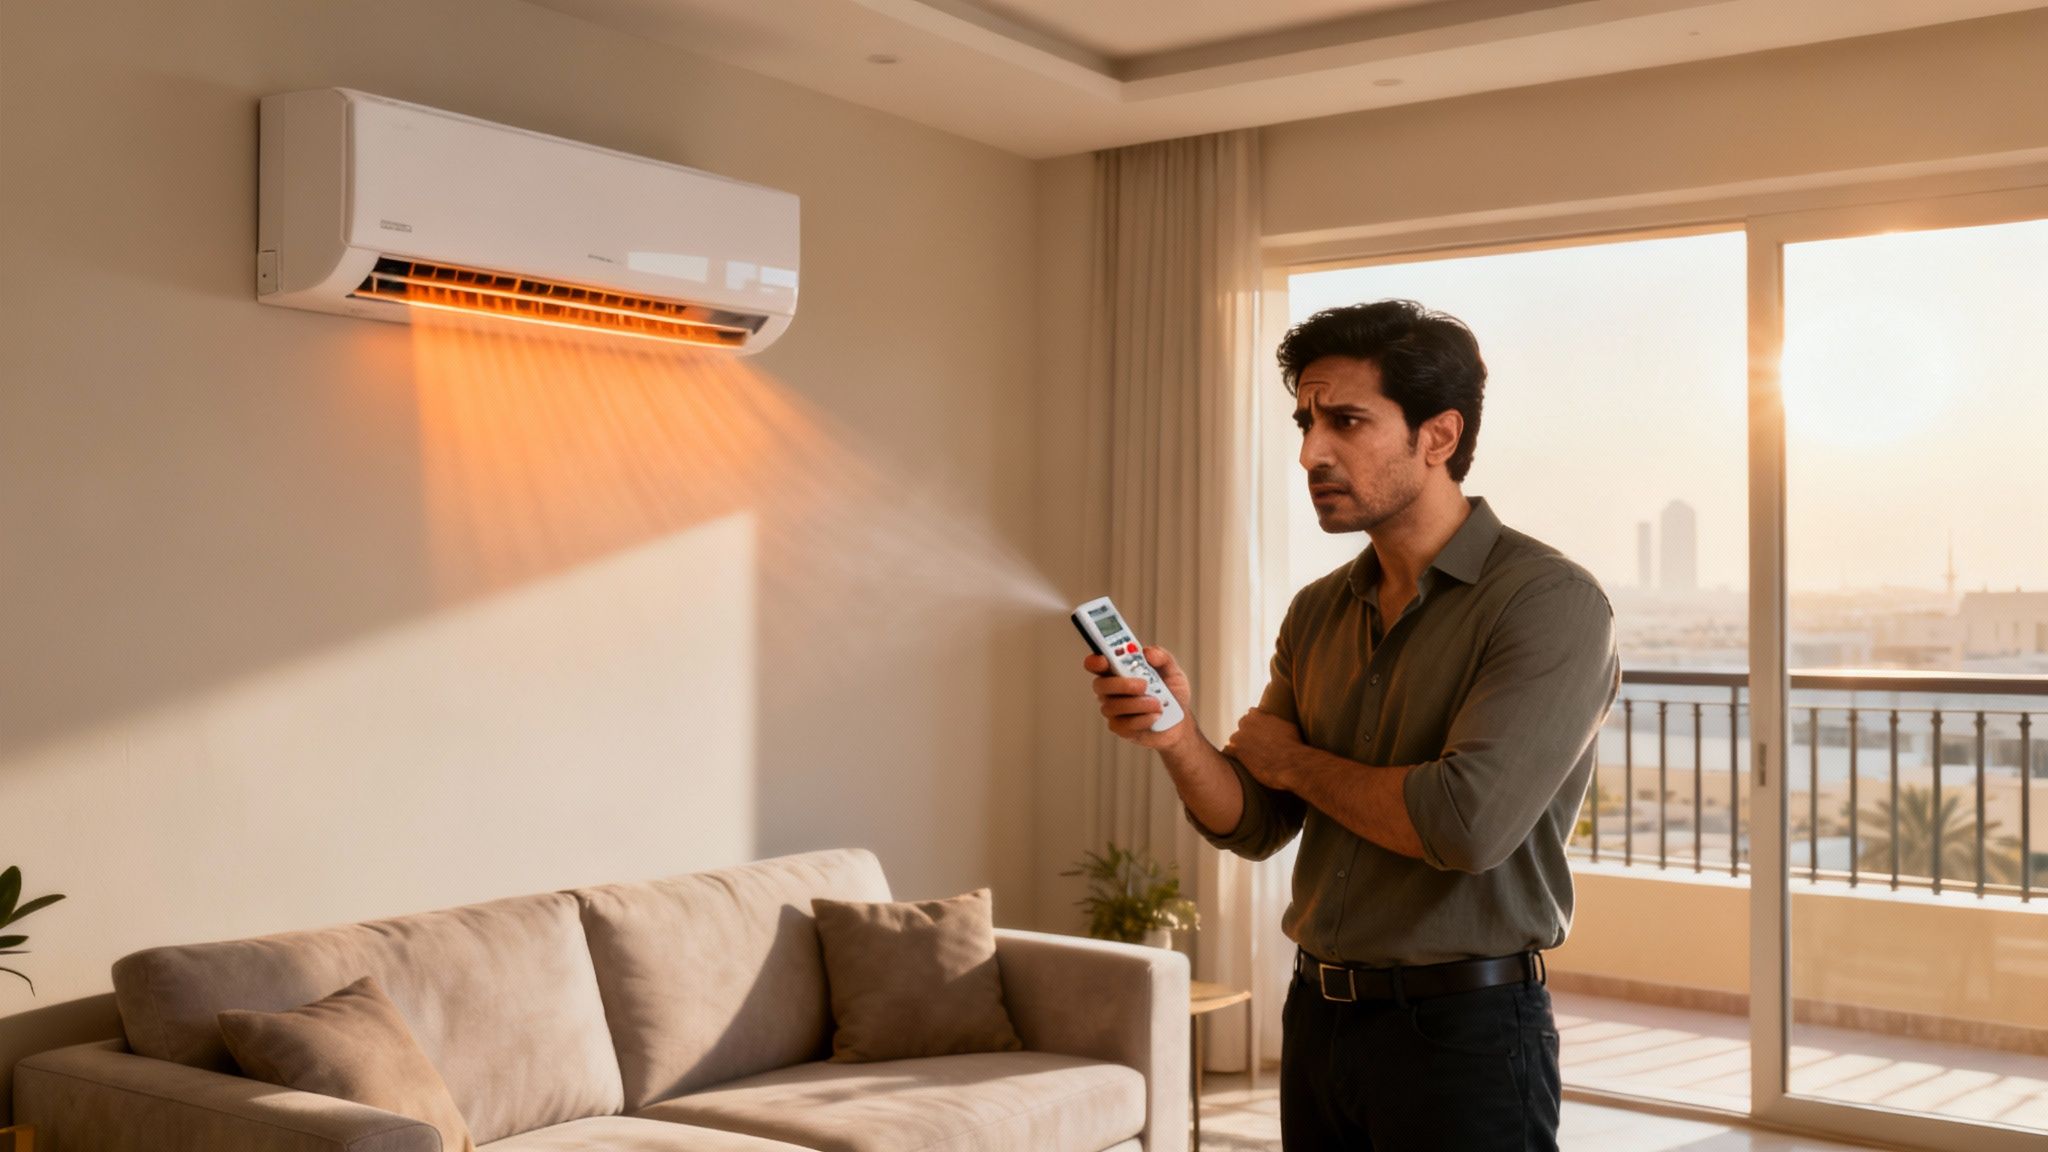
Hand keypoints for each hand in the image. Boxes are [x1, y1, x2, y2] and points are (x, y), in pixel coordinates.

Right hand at [1083, 645, 1197, 751]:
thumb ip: (1162, 657)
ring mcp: (1114, 710)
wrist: (1179, 722)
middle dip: (1122, 684)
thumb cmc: (1172, 694)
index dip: (1095, 661)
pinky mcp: (1120, 727)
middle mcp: (1112, 689)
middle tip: (1143, 685)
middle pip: (1100, 685)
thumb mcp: (1172, 670)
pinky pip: (1124, 724)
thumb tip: (1148, 652)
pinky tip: (1155, 716)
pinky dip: (1143, 719)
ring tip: (1158, 704)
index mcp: (1119, 670)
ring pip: (1114, 706)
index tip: (1104, 659)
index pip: (1097, 663)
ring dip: (1139, 704)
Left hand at [1222, 708, 1305, 790]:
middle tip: (1256, 745)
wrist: (1291, 763)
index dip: (1256, 724)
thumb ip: (1275, 722)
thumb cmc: (1293, 746)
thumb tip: (1276, 724)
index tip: (1261, 732)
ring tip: (1251, 757)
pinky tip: (1242, 763)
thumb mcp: (1287, 726)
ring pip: (1234, 740)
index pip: (1251, 714)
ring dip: (1241, 747)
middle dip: (1247, 734)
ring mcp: (1238, 737)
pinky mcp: (1235, 751)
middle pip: (1242, 726)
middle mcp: (1246, 722)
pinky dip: (1234, 757)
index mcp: (1258, 714)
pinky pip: (1228, 753)